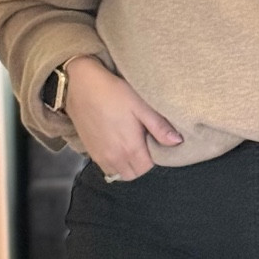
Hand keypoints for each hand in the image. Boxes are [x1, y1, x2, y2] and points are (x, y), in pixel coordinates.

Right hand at [63, 56, 181, 177]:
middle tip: (144, 144)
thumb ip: (159, 126)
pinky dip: (114, 163)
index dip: (155, 157)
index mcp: (130, 148)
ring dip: (128, 165)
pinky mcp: (90, 152)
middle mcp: (115, 158)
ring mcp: (100, 157)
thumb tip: (177, 142)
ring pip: (120, 174)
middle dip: (142, 164)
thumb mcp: (141, 105)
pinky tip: (117, 146)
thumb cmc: (113, 92)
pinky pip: (106, 168)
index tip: (154, 142)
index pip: (149, 168)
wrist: (81, 84)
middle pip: (135, 174)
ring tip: (130, 146)